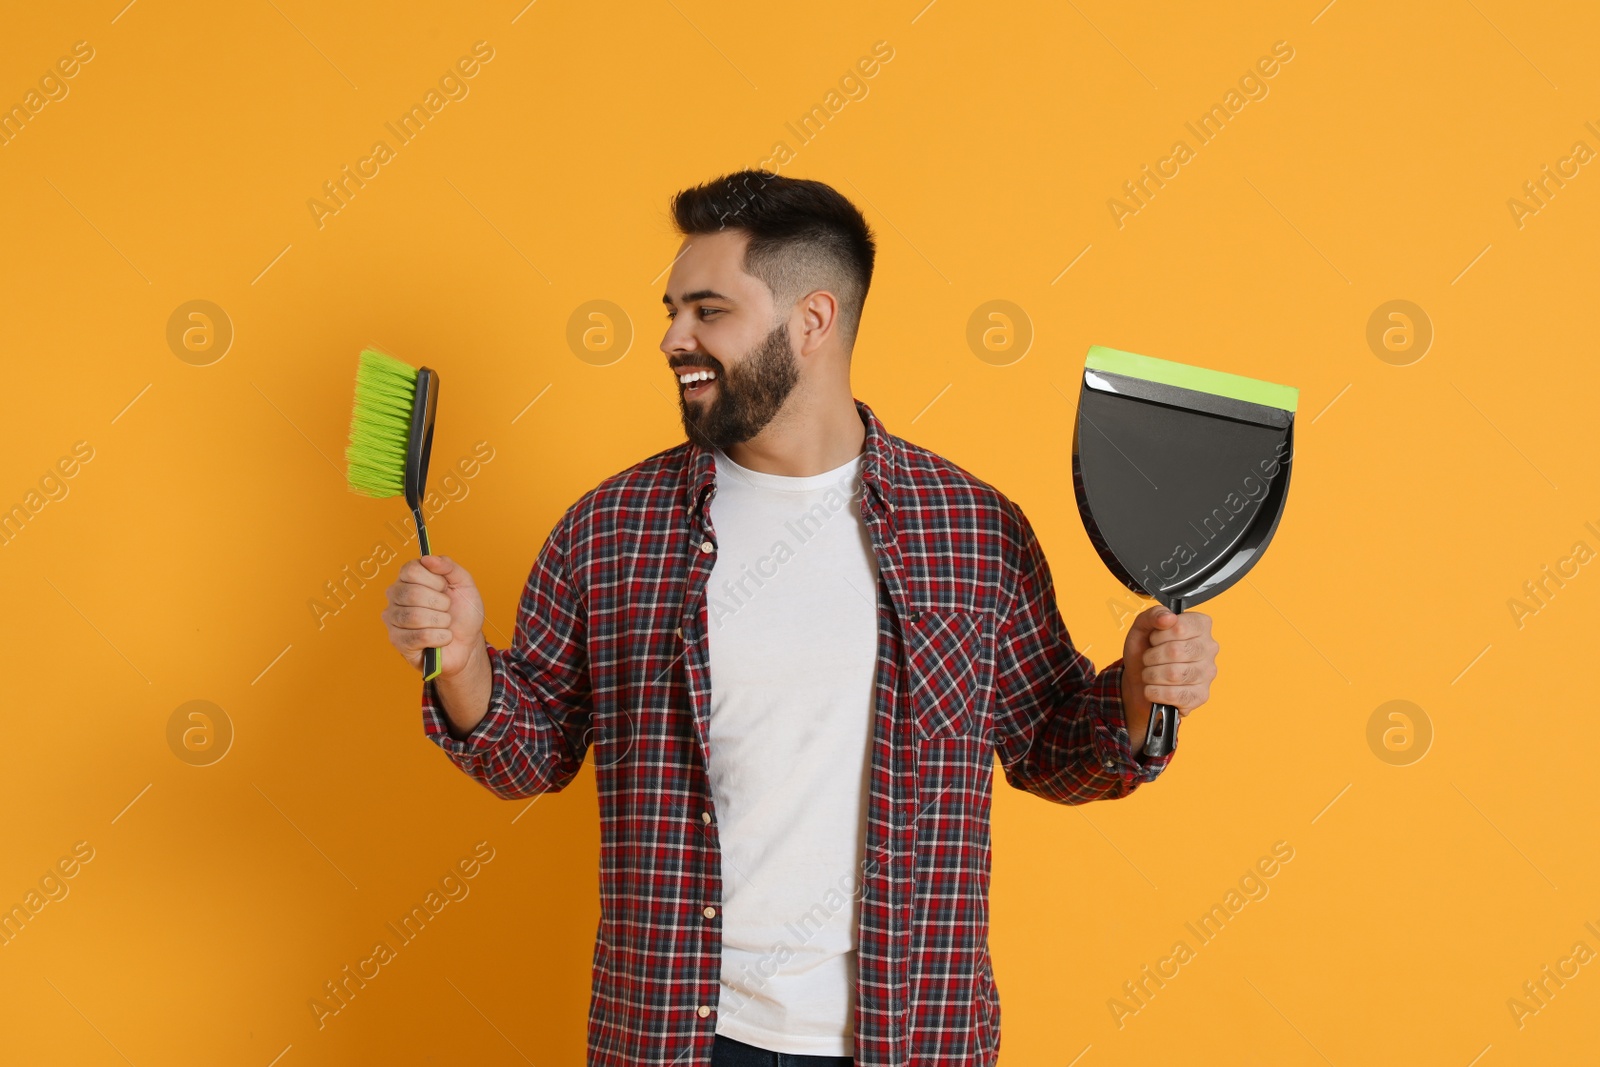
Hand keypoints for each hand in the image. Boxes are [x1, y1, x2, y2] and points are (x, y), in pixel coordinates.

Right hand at [383, 555, 486, 678]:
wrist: (467, 643)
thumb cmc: (463, 613)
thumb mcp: (464, 584)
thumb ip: (449, 566)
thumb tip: (428, 558)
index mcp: (409, 578)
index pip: (411, 570)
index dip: (435, 580)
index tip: (445, 588)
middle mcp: (396, 596)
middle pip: (412, 593)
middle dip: (440, 603)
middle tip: (447, 608)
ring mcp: (393, 618)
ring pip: (415, 616)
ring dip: (441, 621)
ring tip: (445, 624)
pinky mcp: (397, 640)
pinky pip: (420, 637)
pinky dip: (440, 638)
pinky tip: (443, 637)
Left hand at [1121, 605, 1217, 722]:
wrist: (1139, 682)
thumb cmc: (1145, 651)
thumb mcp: (1142, 627)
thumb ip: (1153, 615)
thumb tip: (1168, 617)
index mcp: (1200, 626)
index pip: (1180, 626)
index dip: (1159, 635)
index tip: (1154, 639)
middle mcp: (1209, 648)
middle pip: (1176, 651)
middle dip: (1152, 657)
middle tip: (1148, 659)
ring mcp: (1207, 673)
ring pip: (1174, 675)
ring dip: (1151, 675)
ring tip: (1150, 673)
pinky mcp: (1200, 696)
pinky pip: (1173, 695)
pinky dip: (1154, 692)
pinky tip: (1154, 688)